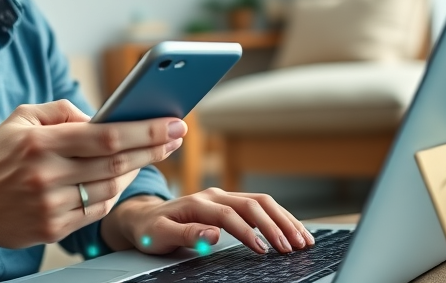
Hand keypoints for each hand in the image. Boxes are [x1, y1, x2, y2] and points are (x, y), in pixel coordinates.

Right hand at [0, 100, 186, 253]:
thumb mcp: (21, 118)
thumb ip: (62, 111)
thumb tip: (102, 117)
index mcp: (39, 141)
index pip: (105, 135)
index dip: (145, 130)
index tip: (172, 122)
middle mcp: (46, 174)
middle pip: (116, 162)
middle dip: (154, 148)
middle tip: (178, 136)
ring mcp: (49, 205)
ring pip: (110, 188)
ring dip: (134, 170)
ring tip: (149, 155)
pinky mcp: (51, 229)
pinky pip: (96, 211)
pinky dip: (111, 193)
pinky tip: (117, 178)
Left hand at [100, 188, 314, 255]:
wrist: (143, 217)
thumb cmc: (150, 229)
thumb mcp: (159, 235)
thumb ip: (186, 234)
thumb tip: (214, 235)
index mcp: (198, 202)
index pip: (230, 214)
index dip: (249, 232)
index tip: (263, 250)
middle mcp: (214, 195)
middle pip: (253, 204)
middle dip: (276, 225)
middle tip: (293, 247)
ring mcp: (223, 197)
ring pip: (261, 202)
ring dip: (284, 220)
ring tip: (302, 240)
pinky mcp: (229, 203)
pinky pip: (259, 207)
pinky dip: (279, 218)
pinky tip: (292, 230)